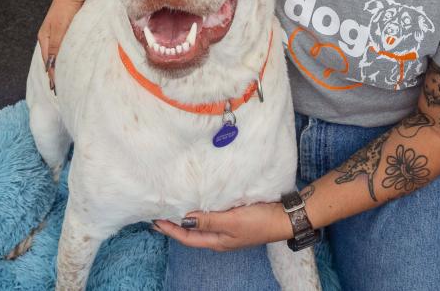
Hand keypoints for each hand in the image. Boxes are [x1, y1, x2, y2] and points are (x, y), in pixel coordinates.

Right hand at [37, 0, 85, 89]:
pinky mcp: (69, 30)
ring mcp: (60, 34)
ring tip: (71, 80)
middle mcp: (50, 37)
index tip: (58, 90)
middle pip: (53, 60)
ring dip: (65, 65)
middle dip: (58, 73)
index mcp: (44, 37)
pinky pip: (68, 47)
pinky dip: (71, 56)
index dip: (53, 76)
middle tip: (65, 89)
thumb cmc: (67, 6)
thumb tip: (51, 67)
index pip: (48, 62)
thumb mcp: (60, 27)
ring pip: (61, 54)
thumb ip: (55, 46)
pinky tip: (77, 62)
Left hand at [153, 202, 291, 251]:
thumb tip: (185, 220)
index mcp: (217, 241)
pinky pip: (212, 213)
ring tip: (175, 205)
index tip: (155, 220)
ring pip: (201, 222)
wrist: (284, 217)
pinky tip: (199, 199)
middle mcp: (219, 236)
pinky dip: (201, 208)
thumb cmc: (259, 221)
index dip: (170, 229)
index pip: (187, 237)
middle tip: (160, 212)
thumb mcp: (232, 221)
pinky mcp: (234, 216)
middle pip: (192, 231)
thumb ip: (209, 220)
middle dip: (175, 223)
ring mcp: (227, 227)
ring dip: (188, 215)